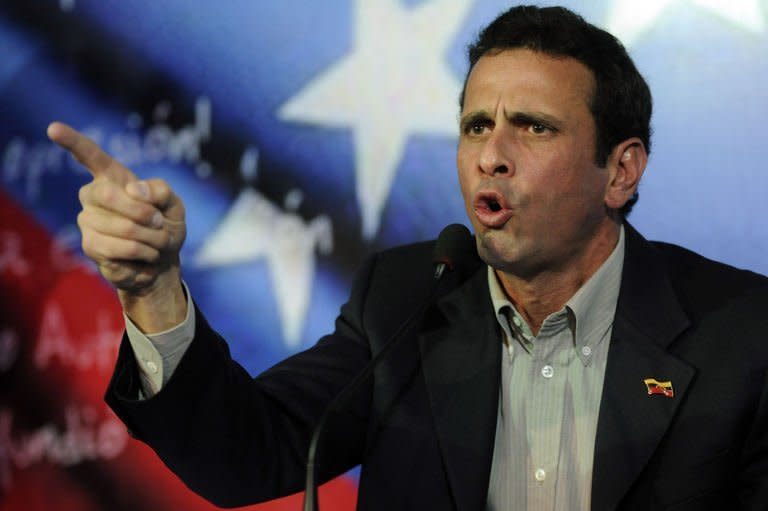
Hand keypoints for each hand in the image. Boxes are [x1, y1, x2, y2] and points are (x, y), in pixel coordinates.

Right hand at [48, 121, 186, 330]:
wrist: (162, 262)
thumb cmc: (164, 227)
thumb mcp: (173, 205)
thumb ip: (161, 191)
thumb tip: (134, 189)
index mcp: (113, 178)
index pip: (90, 155)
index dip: (72, 141)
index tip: (53, 128)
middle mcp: (93, 196)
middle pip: (107, 194)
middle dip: (143, 212)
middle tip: (159, 222)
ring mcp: (88, 220)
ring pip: (124, 227)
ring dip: (153, 237)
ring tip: (158, 241)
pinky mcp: (91, 246)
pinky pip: (124, 248)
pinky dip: (146, 252)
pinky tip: (147, 255)